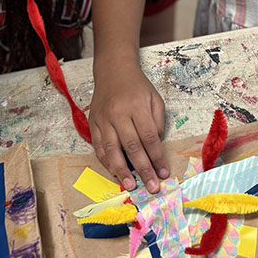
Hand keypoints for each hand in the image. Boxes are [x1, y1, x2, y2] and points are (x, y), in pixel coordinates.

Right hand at [89, 61, 168, 192]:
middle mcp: (119, 113)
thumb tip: (155, 146)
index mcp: (137, 106)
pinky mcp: (93, 122)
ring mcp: (103, 119)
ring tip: (131, 185)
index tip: (164, 173)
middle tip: (151, 187)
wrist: (113, 70)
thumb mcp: (155, 98)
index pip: (149, 137)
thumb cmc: (137, 87)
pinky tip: (114, 172)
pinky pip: (98, 146)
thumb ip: (157, 121)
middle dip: (143, 169)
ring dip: (122, 170)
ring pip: (112, 149)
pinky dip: (106, 161)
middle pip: (132, 146)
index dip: (157, 157)